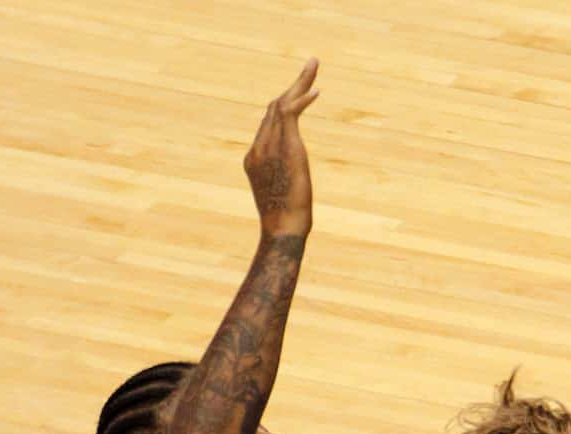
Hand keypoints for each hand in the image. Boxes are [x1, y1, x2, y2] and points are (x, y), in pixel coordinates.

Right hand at [245, 59, 318, 239]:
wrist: (282, 230)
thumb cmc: (285, 224)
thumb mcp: (282, 197)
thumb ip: (284, 181)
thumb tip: (292, 185)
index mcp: (254, 158)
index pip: (268, 123)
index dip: (284, 105)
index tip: (299, 93)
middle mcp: (259, 147)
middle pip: (273, 107)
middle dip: (293, 86)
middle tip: (311, 66)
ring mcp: (270, 146)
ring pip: (282, 104)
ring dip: (300, 83)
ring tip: (314, 65)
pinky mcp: (286, 147)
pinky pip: (292, 114)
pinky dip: (303, 99)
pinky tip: (316, 90)